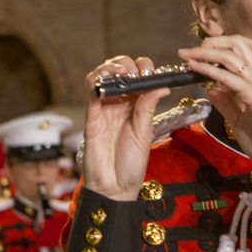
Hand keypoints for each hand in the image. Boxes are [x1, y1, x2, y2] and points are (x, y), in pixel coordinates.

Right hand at [82, 56, 170, 200]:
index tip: (151, 71)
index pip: (138, 78)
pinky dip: (96, 81)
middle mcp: (119, 104)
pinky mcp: (91, 116)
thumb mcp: (144, 133)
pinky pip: (90, 92)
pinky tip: (107, 79)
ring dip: (111, 68)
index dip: (144, 69)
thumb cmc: (131, 164)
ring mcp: (104, 109)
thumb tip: (161, 86)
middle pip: (119, 73)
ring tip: (122, 71)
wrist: (115, 187)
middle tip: (135, 71)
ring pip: (102, 77)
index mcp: (136, 107)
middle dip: (127, 65)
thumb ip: (148, 108)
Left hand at [178, 36, 251, 168]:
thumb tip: (210, 87)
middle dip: (212, 43)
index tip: (196, 55)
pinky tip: (196, 69)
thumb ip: (226, 103)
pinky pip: (229, 77)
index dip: (218, 48)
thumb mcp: (238, 120)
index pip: (241, 51)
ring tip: (188, 55)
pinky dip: (210, 70)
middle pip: (237, 44)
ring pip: (232, 55)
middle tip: (190, 51)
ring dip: (206, 52)